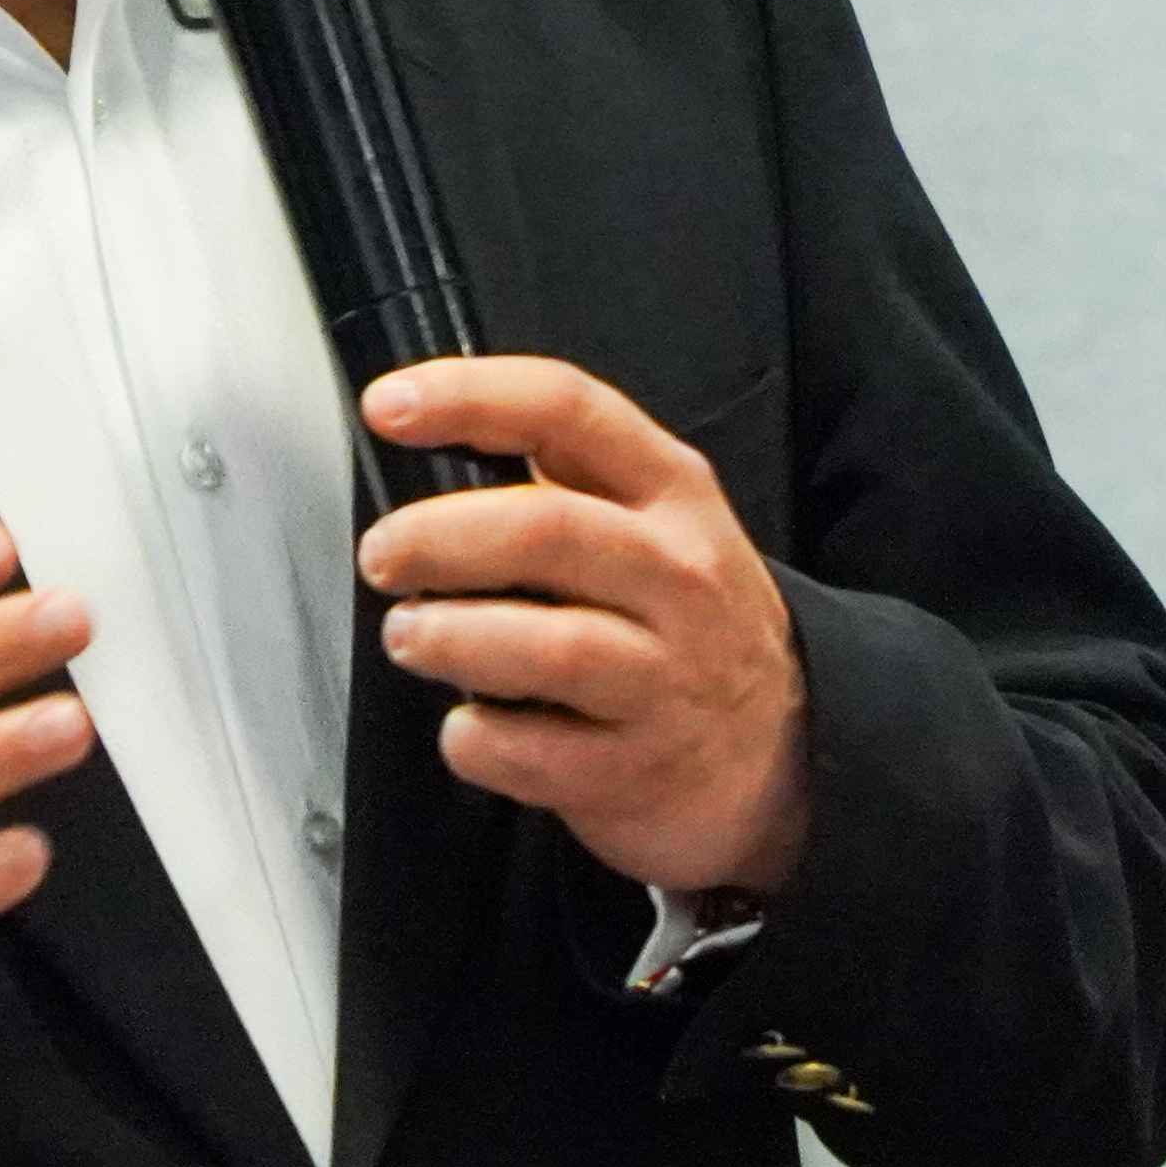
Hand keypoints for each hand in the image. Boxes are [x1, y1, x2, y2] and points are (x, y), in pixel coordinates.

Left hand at [352, 356, 806, 900]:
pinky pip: (531, 752)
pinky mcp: (635, 769)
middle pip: (545, 531)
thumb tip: (430, 440)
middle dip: (436, 538)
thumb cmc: (684, 620)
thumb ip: (563, 478)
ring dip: (450, 637)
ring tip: (410, 635)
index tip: (390, 405)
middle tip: (383, 555)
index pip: (567, 411)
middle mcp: (678, 576)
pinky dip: (475, 738)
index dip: (469, 397)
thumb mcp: (658, 522)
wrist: (782, 749)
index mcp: (672, 493)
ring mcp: (664, 677)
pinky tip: (467, 724)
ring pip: (544, 646)